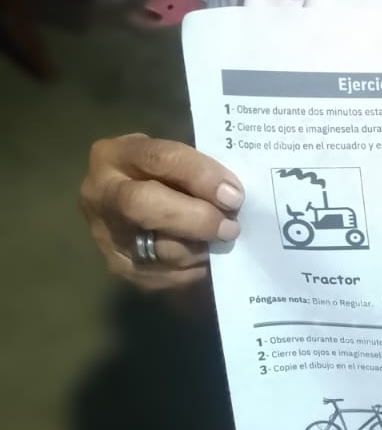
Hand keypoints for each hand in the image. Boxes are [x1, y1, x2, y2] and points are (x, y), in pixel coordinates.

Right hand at [81, 134, 242, 292]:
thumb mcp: (174, 158)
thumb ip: (197, 171)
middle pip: (142, 206)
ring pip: (157, 247)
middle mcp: (100, 194)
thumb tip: (231, 196)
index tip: (233, 195)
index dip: (199, 176)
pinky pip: (163, 275)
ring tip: (221, 241)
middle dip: (194, 218)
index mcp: (114, 155)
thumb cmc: (164, 176)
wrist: (129, 208)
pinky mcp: (118, 267)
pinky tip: (205, 258)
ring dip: (199, 248)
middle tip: (229, 227)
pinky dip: (193, 269)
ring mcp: (104, 234)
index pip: (159, 159)